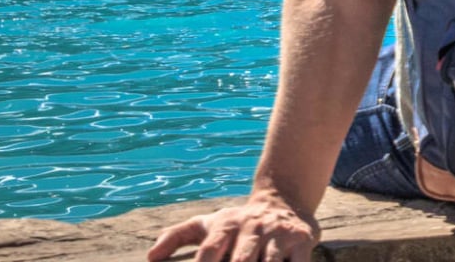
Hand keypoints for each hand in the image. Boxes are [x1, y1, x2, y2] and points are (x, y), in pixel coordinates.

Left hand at [147, 193, 317, 261]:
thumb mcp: (208, 223)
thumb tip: (151, 258)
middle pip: (241, 261)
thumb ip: (177, 235)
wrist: (287, 198)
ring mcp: (278, 234)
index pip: (209, 250)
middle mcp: (252, 228)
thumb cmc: (239, 222)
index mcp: (226, 226)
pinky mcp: (302, 240)